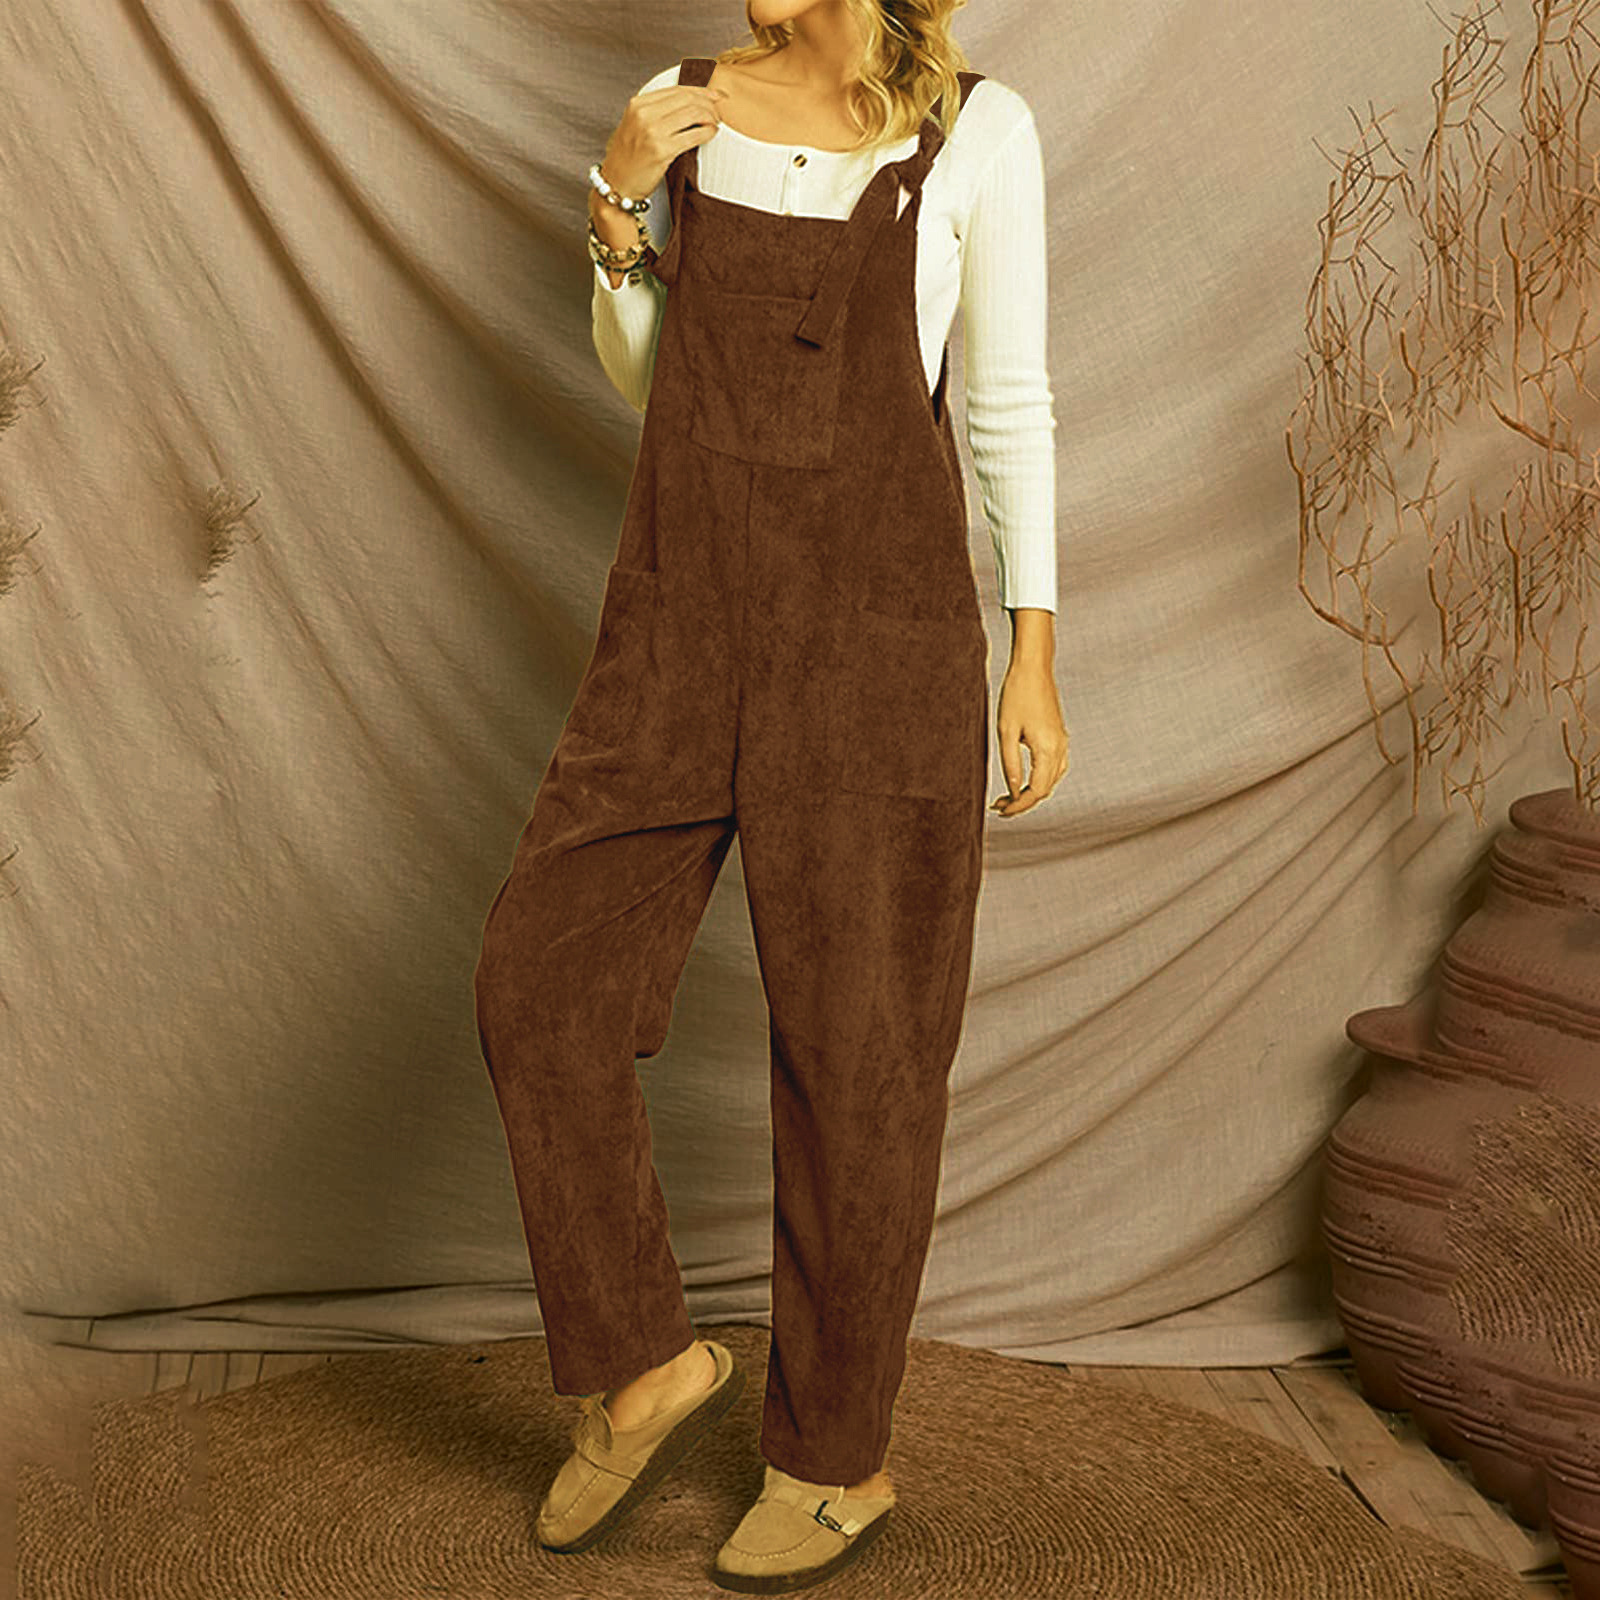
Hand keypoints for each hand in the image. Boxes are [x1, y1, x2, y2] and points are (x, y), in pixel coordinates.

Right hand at [598, 82, 729, 201]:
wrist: (617, 185)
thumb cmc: (629, 159)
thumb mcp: (636, 125)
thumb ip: (657, 111)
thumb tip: (691, 101)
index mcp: (638, 104)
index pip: (677, 89)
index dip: (701, 89)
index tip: (716, 94)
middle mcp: (644, 114)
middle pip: (687, 98)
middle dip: (709, 103)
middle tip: (719, 112)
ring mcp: (652, 132)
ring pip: (693, 113)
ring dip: (711, 117)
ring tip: (715, 124)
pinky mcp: (662, 151)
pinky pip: (694, 134)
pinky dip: (708, 132)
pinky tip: (712, 133)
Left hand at [991, 657, 1069, 816]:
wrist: (1033, 667)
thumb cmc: (1016, 694)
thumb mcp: (1006, 731)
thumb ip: (1010, 764)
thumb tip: (1012, 790)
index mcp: (1048, 749)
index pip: (1036, 791)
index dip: (1019, 805)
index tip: (1000, 810)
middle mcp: (1060, 748)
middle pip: (1045, 789)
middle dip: (1022, 801)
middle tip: (999, 805)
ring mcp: (1062, 742)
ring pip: (1051, 780)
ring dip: (1031, 792)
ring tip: (1007, 796)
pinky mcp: (1059, 736)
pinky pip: (1054, 768)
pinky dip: (1040, 779)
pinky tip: (1022, 779)